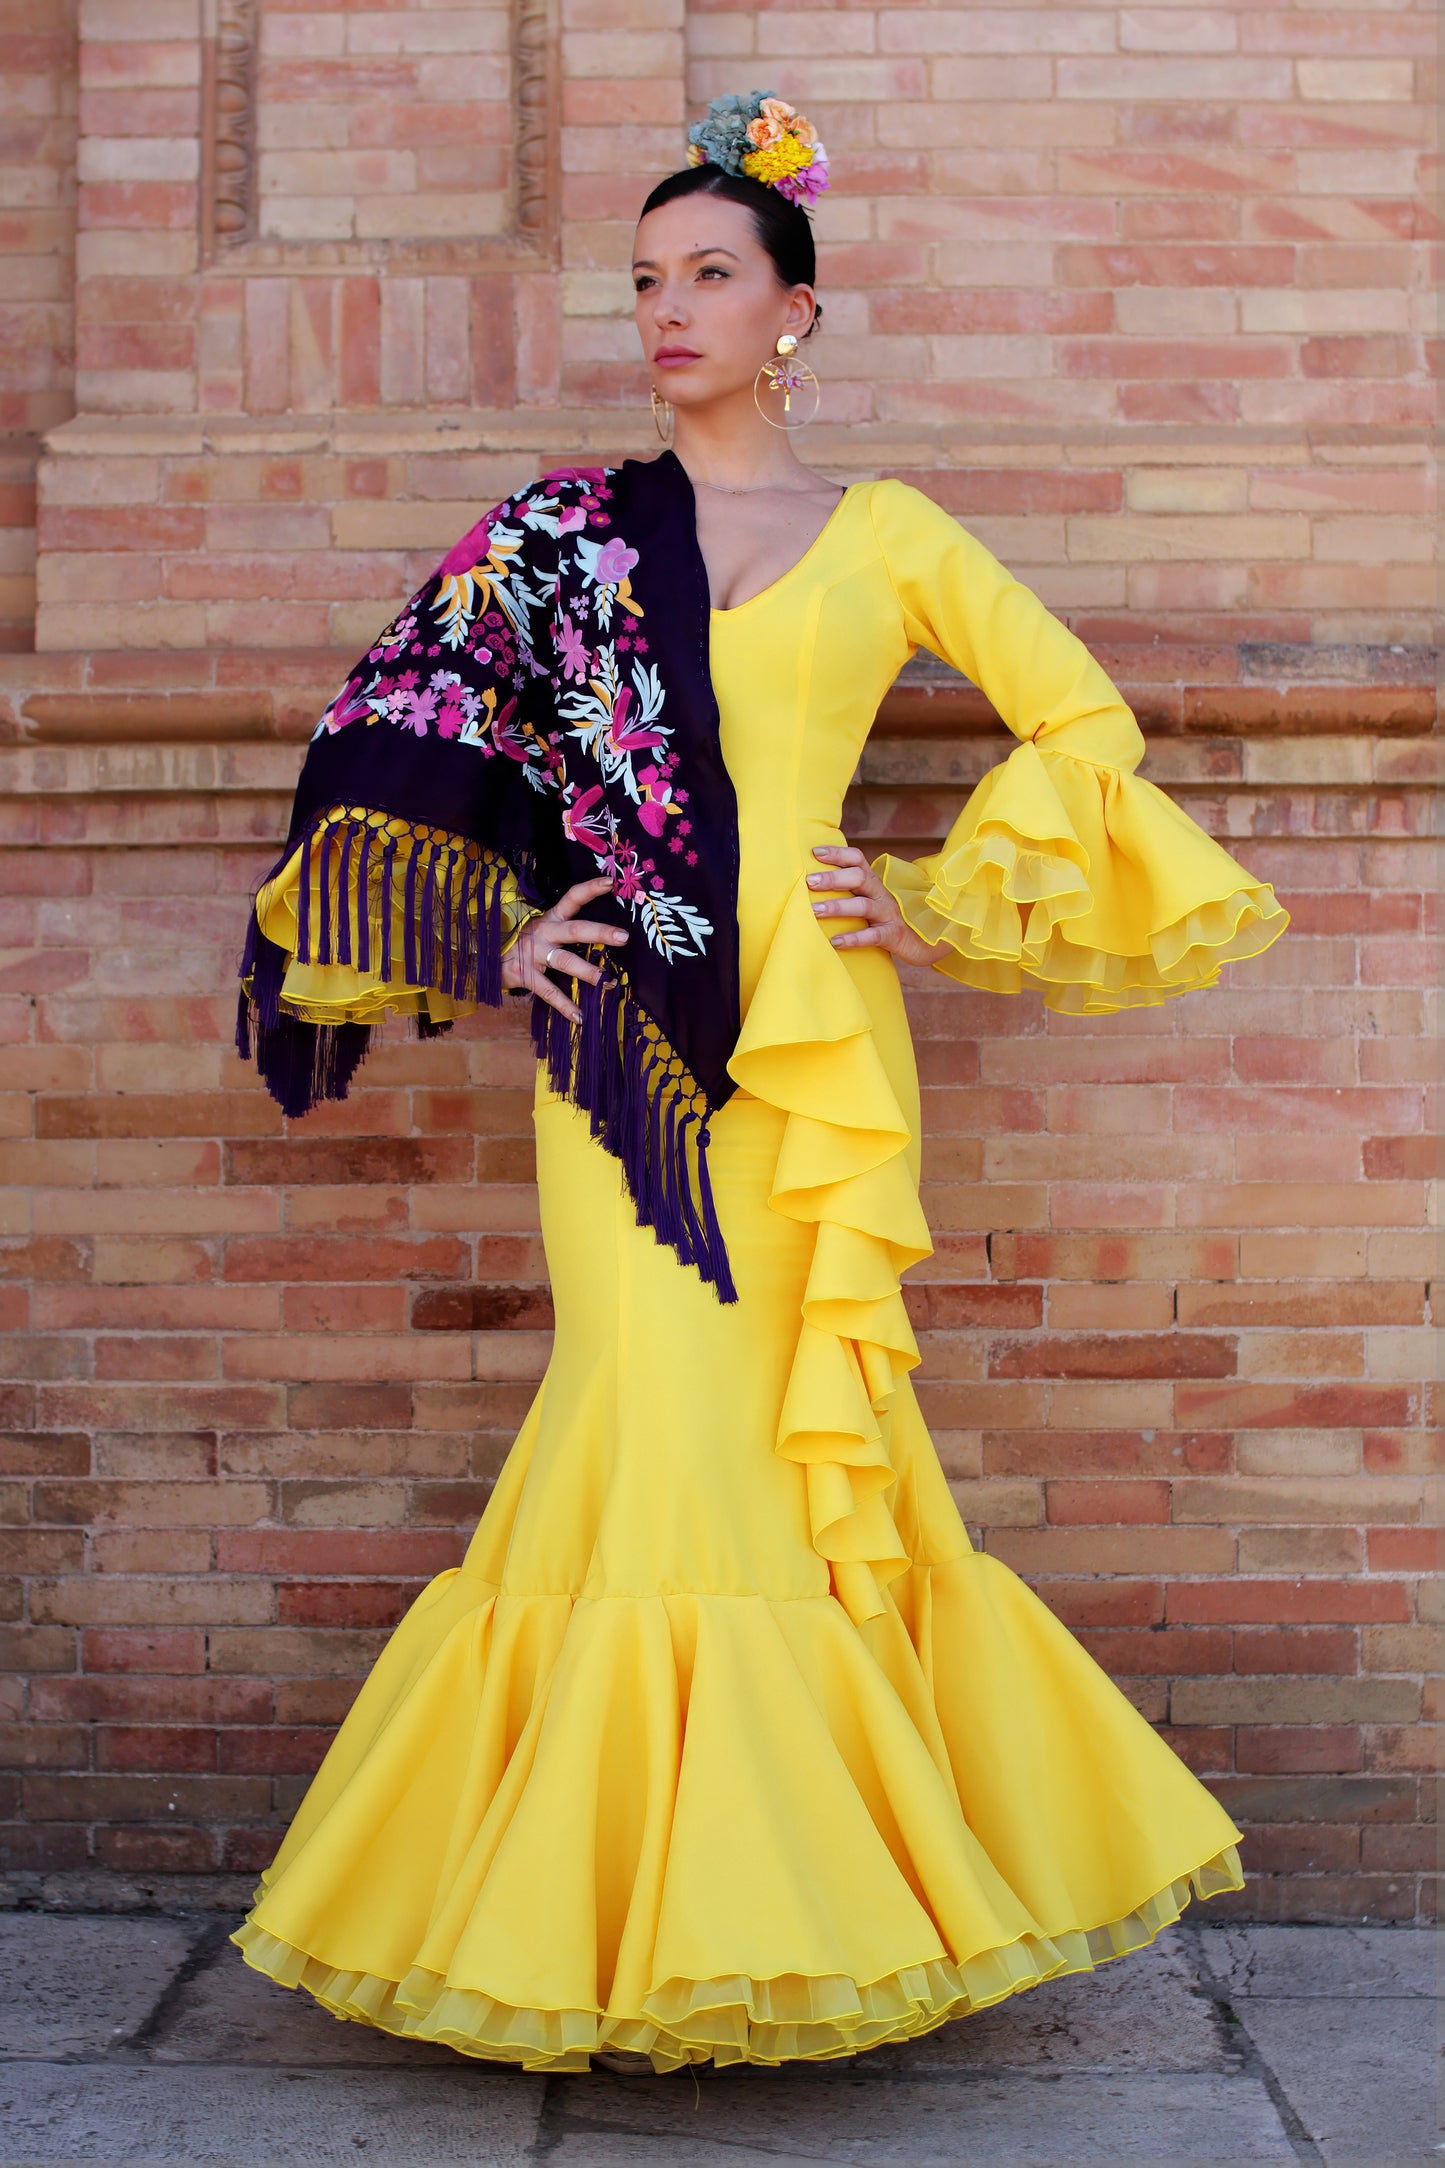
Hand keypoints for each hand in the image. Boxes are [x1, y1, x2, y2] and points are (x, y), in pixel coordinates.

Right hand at [502, 875, 627, 1022]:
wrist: (482, 957)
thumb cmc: (519, 944)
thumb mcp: (539, 930)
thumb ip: (562, 930)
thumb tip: (599, 935)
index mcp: (549, 919)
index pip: (571, 899)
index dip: (589, 889)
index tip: (610, 882)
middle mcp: (544, 933)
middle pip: (575, 930)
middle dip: (600, 933)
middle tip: (624, 937)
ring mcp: (534, 954)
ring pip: (566, 961)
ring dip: (589, 973)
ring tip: (610, 983)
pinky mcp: (525, 975)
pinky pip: (549, 992)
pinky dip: (565, 1006)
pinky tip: (580, 1017)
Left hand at [807, 844, 950, 968]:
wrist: (922, 943)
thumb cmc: (885, 921)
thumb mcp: (869, 901)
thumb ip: (849, 891)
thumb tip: (812, 885)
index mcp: (873, 883)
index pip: (858, 859)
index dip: (837, 853)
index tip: (815, 852)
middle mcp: (881, 894)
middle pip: (859, 878)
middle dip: (833, 878)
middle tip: (809, 881)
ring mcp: (889, 914)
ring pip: (863, 906)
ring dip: (837, 907)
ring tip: (814, 911)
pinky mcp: (893, 935)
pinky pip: (873, 936)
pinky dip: (854, 938)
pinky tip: (835, 942)